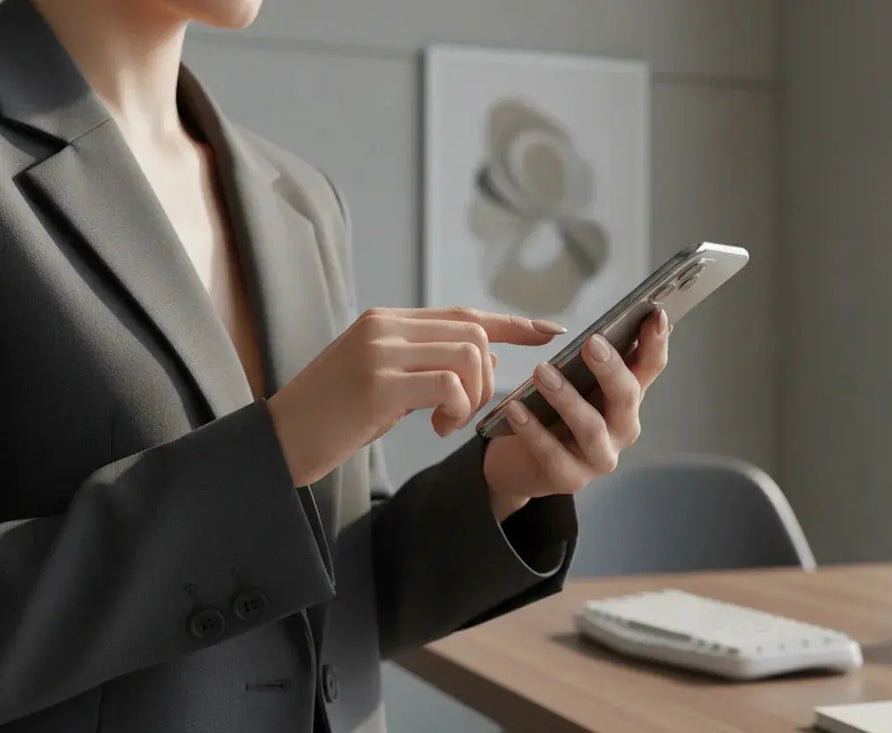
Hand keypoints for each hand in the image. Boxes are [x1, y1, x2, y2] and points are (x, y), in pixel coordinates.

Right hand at [268, 306, 564, 486]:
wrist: (278, 442)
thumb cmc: (333, 418)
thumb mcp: (385, 382)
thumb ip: (428, 363)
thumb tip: (487, 359)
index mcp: (386, 321)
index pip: (464, 314)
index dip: (512, 324)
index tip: (551, 332)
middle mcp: (384, 326)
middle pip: (474, 334)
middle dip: (488, 378)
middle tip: (464, 413)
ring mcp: (380, 351)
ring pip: (468, 355)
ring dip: (473, 396)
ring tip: (447, 422)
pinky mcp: (379, 382)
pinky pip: (449, 384)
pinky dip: (456, 410)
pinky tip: (434, 428)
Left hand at [483, 309, 670, 519]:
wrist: (517, 459)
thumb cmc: (550, 411)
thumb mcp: (571, 379)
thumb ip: (588, 358)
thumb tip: (600, 330)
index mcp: (626, 397)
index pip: (650, 366)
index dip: (656, 342)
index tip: (655, 313)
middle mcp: (622, 428)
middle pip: (627, 396)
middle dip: (611, 369)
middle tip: (590, 343)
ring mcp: (600, 457)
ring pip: (592, 427)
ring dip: (567, 398)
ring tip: (542, 372)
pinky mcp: (571, 478)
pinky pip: (553, 454)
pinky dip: (534, 430)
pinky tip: (515, 409)